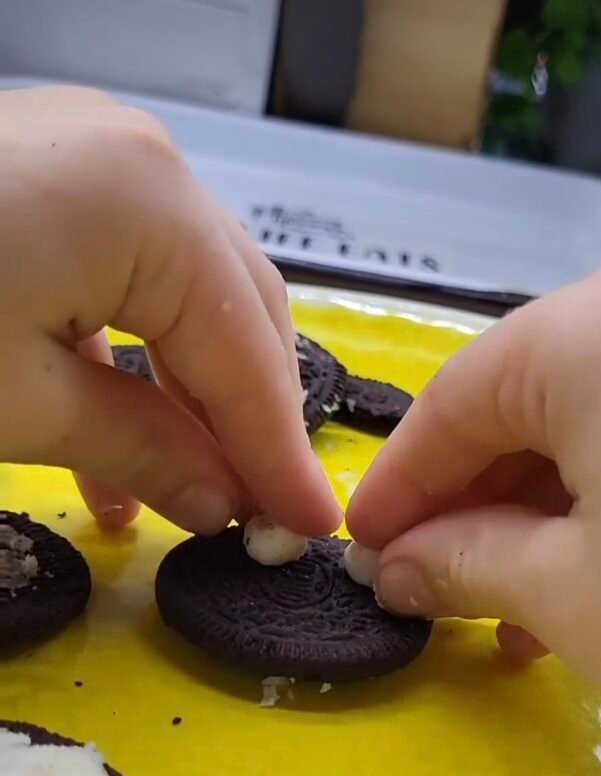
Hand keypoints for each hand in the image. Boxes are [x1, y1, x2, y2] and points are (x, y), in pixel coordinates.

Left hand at [0, 86, 339, 535]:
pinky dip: (127, 369)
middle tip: (257, 514)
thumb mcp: (15, 404)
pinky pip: (123, 286)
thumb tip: (221, 503)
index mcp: (150, 203)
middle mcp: (143, 165)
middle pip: (236, 316)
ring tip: (184, 498)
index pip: (248, 355)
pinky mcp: (52, 184)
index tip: (312, 527)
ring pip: (184, 304)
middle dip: (245, 423)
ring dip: (185, 405)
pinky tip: (115, 452)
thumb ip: (142, 450)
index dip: (281, 454)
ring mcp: (97, 163)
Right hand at [348, 254, 600, 775]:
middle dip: (476, 503)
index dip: (399, 486)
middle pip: (532, 401)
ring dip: (551, 509)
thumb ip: (464, 564)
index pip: (453, 401)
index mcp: (599, 332)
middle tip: (441, 586)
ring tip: (524, 608)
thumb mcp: (574, 600)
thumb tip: (400, 564)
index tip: (365, 549)